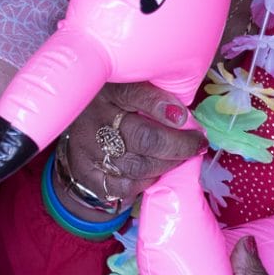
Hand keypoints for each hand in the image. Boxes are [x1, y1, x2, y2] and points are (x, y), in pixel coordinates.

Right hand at [59, 83, 205, 214]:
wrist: (76, 127)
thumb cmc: (112, 104)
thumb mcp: (129, 88)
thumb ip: (153, 95)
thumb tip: (183, 116)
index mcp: (105, 92)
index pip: (135, 94)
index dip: (163, 107)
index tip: (186, 118)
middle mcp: (93, 121)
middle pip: (143, 138)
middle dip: (178, 146)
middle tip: (196, 144)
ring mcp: (87, 151)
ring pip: (138, 167)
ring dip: (167, 165)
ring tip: (179, 157)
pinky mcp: (86, 175)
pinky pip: (123, 186)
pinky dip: (145, 181)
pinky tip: (153, 171)